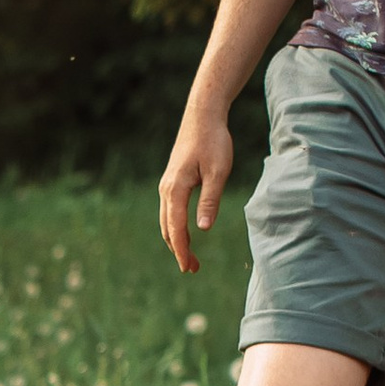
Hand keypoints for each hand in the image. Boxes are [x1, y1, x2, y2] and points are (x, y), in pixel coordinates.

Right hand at [159, 107, 234, 273]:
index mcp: (176, 189)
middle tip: (193, 269)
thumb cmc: (213, 141)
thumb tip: (202, 229)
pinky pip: (170, 211)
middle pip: (167, 228)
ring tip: (191, 257)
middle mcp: (166, 189)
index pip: (176, 228)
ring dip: (177, 240)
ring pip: (166, 221)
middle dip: (179, 250)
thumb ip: (210, 200)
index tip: (188, 268)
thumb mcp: (218, 172)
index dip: (182, 250)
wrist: (202, 116)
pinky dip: (175, 227)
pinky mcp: (172, 181)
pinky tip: (186, 232)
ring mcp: (167, 185)